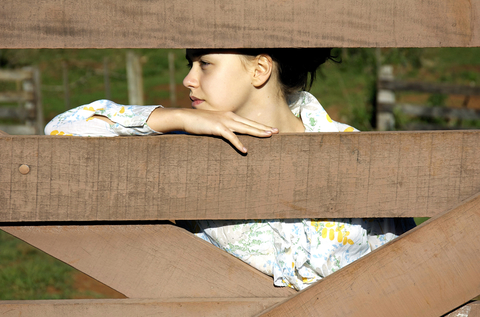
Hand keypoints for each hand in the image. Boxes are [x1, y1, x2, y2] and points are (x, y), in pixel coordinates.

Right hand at [147, 108, 277, 152]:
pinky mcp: (217, 128)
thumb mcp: (214, 124)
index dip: (260, 125)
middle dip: (264, 128)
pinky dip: (238, 144)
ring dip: (257, 132)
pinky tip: (245, 150)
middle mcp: (229, 117)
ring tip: (268, 137)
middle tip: (277, 131)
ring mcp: (224, 121)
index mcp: (230, 116)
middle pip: (250, 124)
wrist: (185, 117)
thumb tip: (230, 135)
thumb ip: (224, 129)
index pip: (248, 122)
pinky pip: (230, 137)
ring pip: (244, 128)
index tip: (271, 129)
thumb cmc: (199, 123)